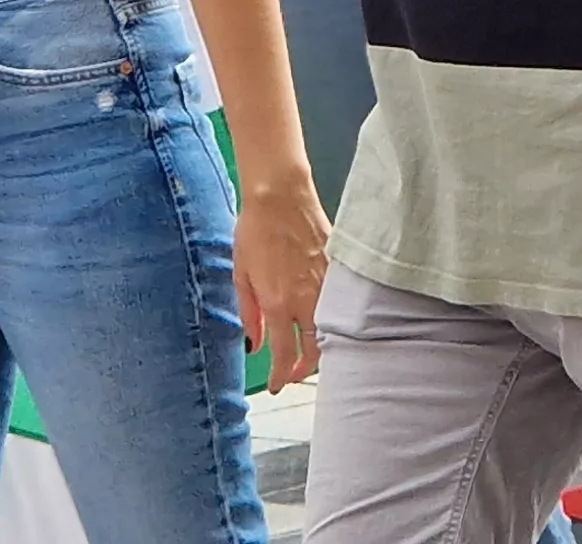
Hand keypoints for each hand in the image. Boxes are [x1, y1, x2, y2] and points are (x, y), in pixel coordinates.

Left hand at [234, 171, 327, 388]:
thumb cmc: (254, 231)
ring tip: (309, 351)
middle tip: (294, 374)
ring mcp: (326, 285)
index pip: (285, 355)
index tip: (276, 384)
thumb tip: (255, 343)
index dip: (282, 376)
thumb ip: (250, 313)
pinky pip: (340, 304)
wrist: (279, 195)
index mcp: (279, 303)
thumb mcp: (241, 275)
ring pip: (331, 329)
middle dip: (305, 369)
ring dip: (321, 346)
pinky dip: (334, 318)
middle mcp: (306, 299)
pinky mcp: (338, 269)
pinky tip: (325, 319)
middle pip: (315, 350)